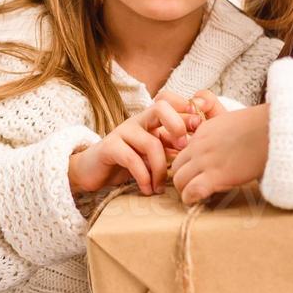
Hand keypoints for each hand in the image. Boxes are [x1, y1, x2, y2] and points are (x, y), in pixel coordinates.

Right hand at [68, 90, 200, 195]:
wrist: (92, 171)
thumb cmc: (127, 162)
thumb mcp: (152, 154)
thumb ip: (170, 148)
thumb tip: (196, 149)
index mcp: (150, 120)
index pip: (170, 102)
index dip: (188, 111)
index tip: (200, 130)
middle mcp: (137, 121)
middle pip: (161, 107)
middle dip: (178, 125)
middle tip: (185, 149)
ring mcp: (123, 132)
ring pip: (151, 143)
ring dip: (161, 170)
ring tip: (160, 187)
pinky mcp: (110, 147)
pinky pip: (133, 160)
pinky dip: (144, 178)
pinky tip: (147, 189)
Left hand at [171, 102, 269, 205]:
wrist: (272, 130)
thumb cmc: (261, 128)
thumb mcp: (234, 124)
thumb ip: (222, 135)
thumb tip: (228, 148)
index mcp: (204, 132)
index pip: (183, 152)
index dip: (188, 165)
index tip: (196, 174)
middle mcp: (200, 145)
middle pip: (176, 166)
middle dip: (181, 179)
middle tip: (192, 188)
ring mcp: (206, 160)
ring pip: (179, 180)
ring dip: (184, 191)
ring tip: (194, 197)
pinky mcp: (216, 175)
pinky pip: (192, 191)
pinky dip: (191, 198)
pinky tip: (196, 202)